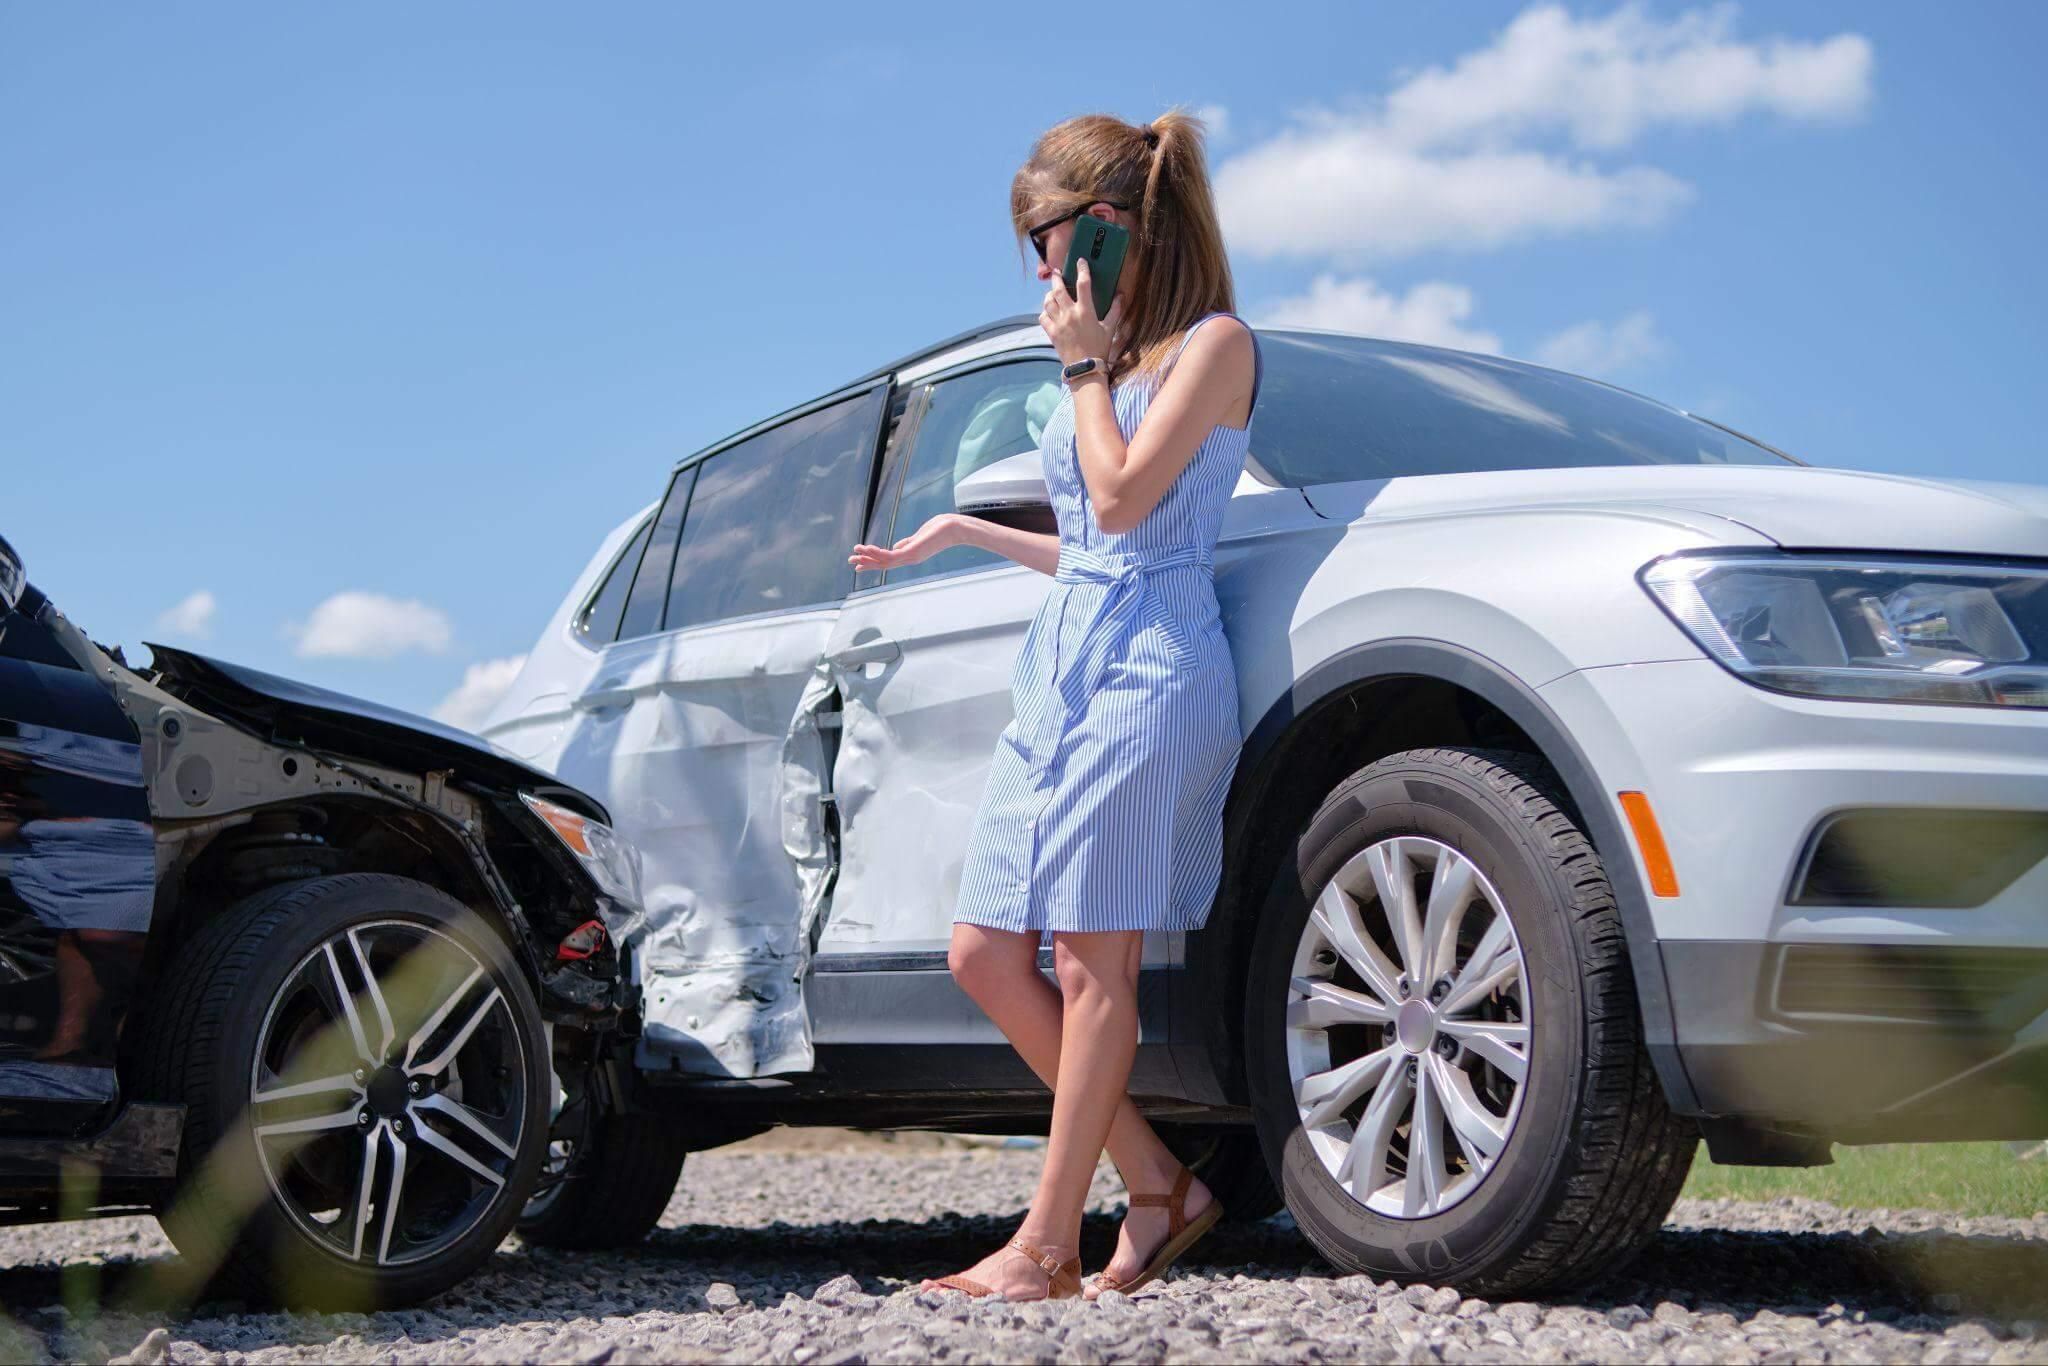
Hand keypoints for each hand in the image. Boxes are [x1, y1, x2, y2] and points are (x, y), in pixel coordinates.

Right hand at [848, 513, 964, 572]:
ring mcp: (911, 557)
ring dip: (868, 558)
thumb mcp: (919, 537)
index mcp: (910, 555)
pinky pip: (891, 555)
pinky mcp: (913, 552)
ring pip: (885, 561)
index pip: (887, 561)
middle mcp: (909, 558)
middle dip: (866, 564)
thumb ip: (907, 543)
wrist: (956, 528)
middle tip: (851, 562)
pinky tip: (866, 549)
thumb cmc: (940, 530)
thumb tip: (896, 547)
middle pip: (884, 564)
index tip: (859, 565)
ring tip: (854, 554)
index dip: (872, 562)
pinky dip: (877, 553)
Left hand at [1041, 256, 1123, 367]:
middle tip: (1056, 272)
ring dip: (1049, 295)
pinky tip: (1049, 312)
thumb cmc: (1099, 349)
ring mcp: (1058, 323)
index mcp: (1085, 311)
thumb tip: (1121, 295)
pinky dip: (1044, 312)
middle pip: (1058, 289)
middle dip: (1056, 278)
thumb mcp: (1110, 329)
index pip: (1083, 284)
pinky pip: (1043, 317)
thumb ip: (1115, 311)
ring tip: (1052, 292)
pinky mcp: (1051, 333)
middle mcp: (1069, 314)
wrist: (1085, 369)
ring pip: (1048, 302)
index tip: (1080, 261)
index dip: (1082, 270)